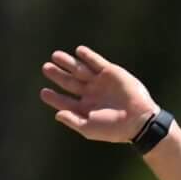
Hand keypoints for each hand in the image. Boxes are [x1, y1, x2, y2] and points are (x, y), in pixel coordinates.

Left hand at [39, 47, 157, 143]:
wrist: (137, 119)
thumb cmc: (113, 128)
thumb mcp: (89, 128)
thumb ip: (72, 120)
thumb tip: (57, 114)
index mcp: (86, 108)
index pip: (66, 101)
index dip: (54, 97)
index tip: (43, 92)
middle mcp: (91, 94)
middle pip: (70, 82)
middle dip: (58, 75)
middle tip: (46, 68)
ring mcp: (100, 82)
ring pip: (80, 69)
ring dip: (68, 62)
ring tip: (55, 56)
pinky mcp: (111, 73)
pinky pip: (96, 62)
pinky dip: (88, 56)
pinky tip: (78, 51)